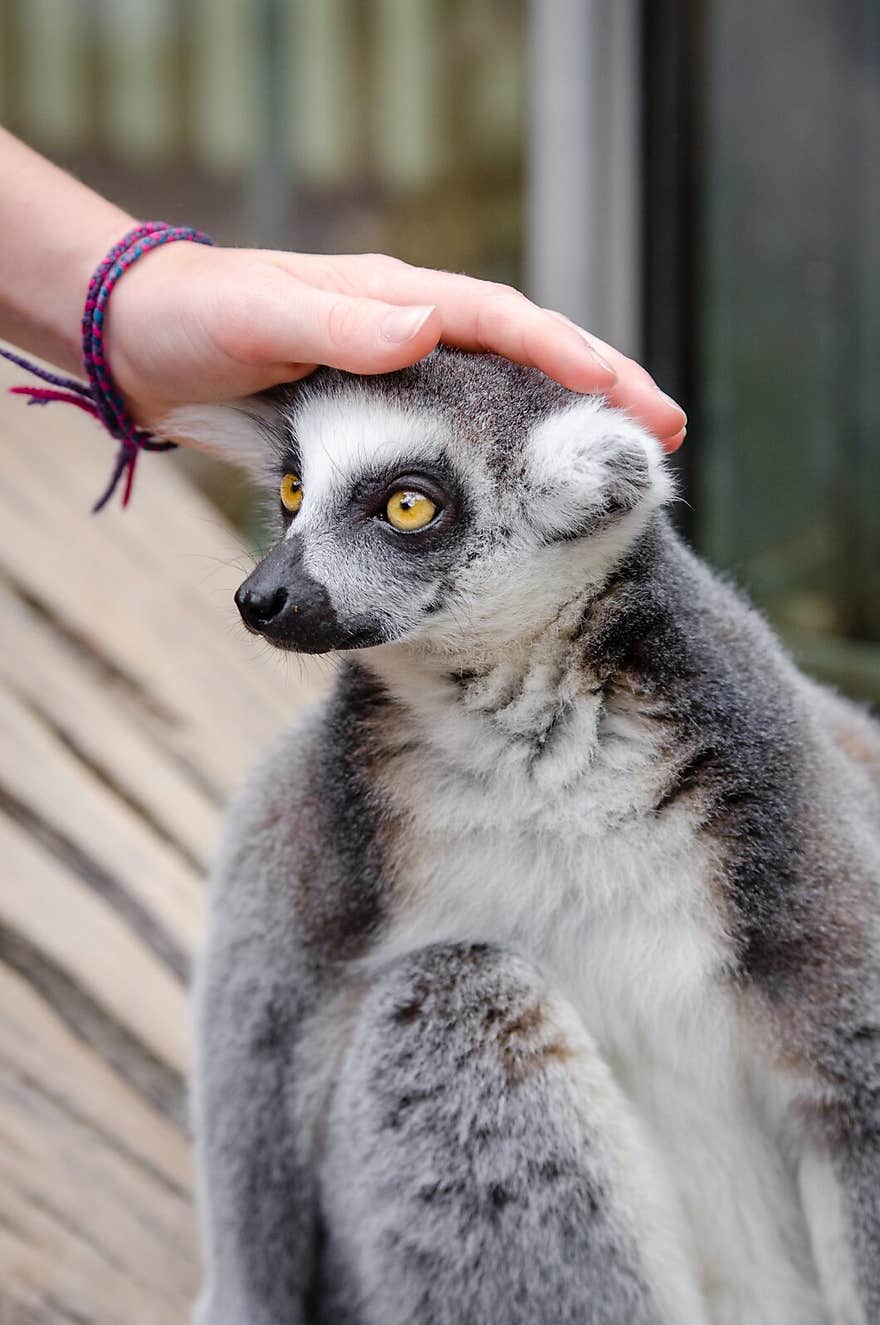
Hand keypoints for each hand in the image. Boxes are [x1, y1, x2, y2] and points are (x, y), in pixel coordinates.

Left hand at [106, 246, 686, 450]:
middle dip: (596, 392)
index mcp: (397, 298)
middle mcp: (409, 329)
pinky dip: (500, 458)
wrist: (135, 342)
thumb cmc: (194, 319)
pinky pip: (455, 435)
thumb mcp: (261, 316)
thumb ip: (338, 323)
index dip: (574, 358)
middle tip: (662, 439)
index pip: (509, 322)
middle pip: (525, 357)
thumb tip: (428, 326)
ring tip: (614, 471)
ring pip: (499, 398)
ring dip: (557, 429)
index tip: (628, 399)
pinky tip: (521, 491)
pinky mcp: (374, 414)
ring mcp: (396, 370)